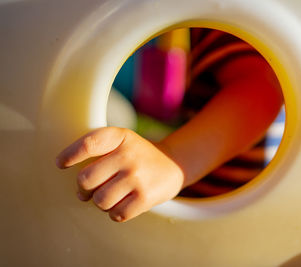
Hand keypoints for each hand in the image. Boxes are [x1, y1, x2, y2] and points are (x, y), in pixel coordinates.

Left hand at [56, 127, 183, 221]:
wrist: (174, 164)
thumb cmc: (137, 156)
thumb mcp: (122, 141)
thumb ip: (97, 156)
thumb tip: (80, 194)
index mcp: (120, 137)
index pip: (88, 144)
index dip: (69, 155)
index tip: (61, 164)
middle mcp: (128, 155)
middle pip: (85, 179)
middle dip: (84, 189)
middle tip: (90, 190)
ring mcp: (138, 177)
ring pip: (100, 201)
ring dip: (101, 203)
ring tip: (110, 196)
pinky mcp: (146, 197)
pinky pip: (116, 214)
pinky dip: (115, 213)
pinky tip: (122, 204)